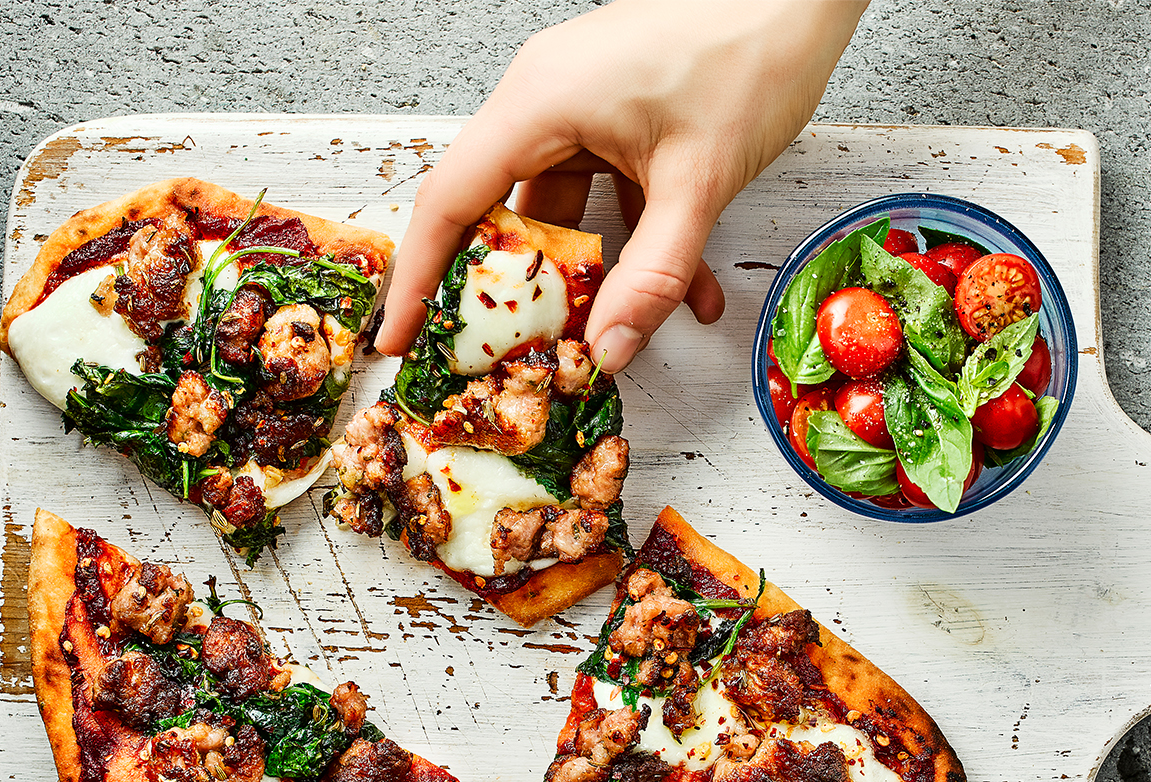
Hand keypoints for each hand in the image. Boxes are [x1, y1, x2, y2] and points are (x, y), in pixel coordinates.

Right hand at [377, 0, 867, 370]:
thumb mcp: (699, 183)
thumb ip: (652, 276)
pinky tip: (692, 300)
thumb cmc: (749, 52)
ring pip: (562, 214)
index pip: (452, 201)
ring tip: (598, 343)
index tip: (400, 338)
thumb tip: (606, 353)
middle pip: (498, 212)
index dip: (419, 278)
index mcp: (539, 102)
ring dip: (591, 281)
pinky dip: (641, 249)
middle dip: (505, 294)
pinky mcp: (622, 120)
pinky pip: (610, 198)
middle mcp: (547, 102)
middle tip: (496, 360)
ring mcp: (584, 110)